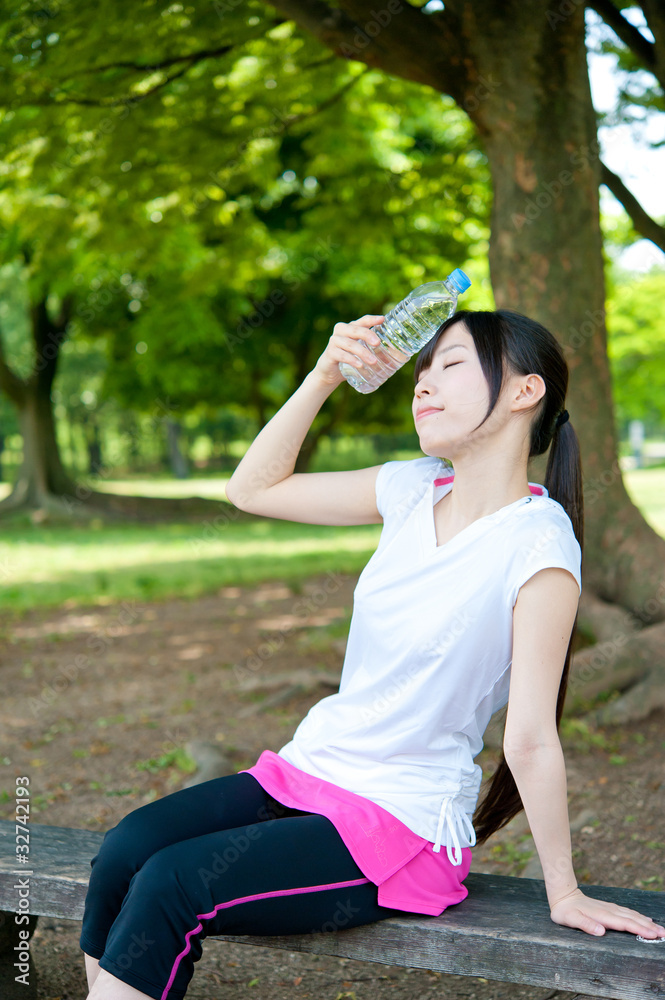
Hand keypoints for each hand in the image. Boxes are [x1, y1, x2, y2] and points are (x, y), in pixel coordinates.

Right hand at [311, 315, 384, 387]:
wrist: (329, 373)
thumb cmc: (349, 361)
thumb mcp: (362, 354)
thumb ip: (374, 351)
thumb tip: (396, 355)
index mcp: (350, 328)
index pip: (362, 321)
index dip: (372, 319)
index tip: (382, 319)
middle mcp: (341, 331)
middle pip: (355, 329)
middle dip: (367, 335)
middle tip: (378, 343)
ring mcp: (334, 341)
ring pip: (350, 344)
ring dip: (362, 352)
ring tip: (373, 361)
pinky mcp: (330, 353)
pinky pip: (341, 355)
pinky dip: (351, 359)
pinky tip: (359, 365)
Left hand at [549, 886, 664, 937]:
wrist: (564, 896)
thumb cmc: (566, 911)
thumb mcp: (570, 919)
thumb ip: (585, 924)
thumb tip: (601, 932)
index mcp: (603, 916)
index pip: (625, 924)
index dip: (639, 929)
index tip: (653, 934)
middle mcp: (610, 911)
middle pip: (633, 919)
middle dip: (649, 927)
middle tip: (664, 934)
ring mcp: (610, 908)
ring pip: (632, 915)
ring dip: (647, 922)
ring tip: (660, 929)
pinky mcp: (610, 908)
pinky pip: (628, 913)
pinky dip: (639, 917)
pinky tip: (646, 920)